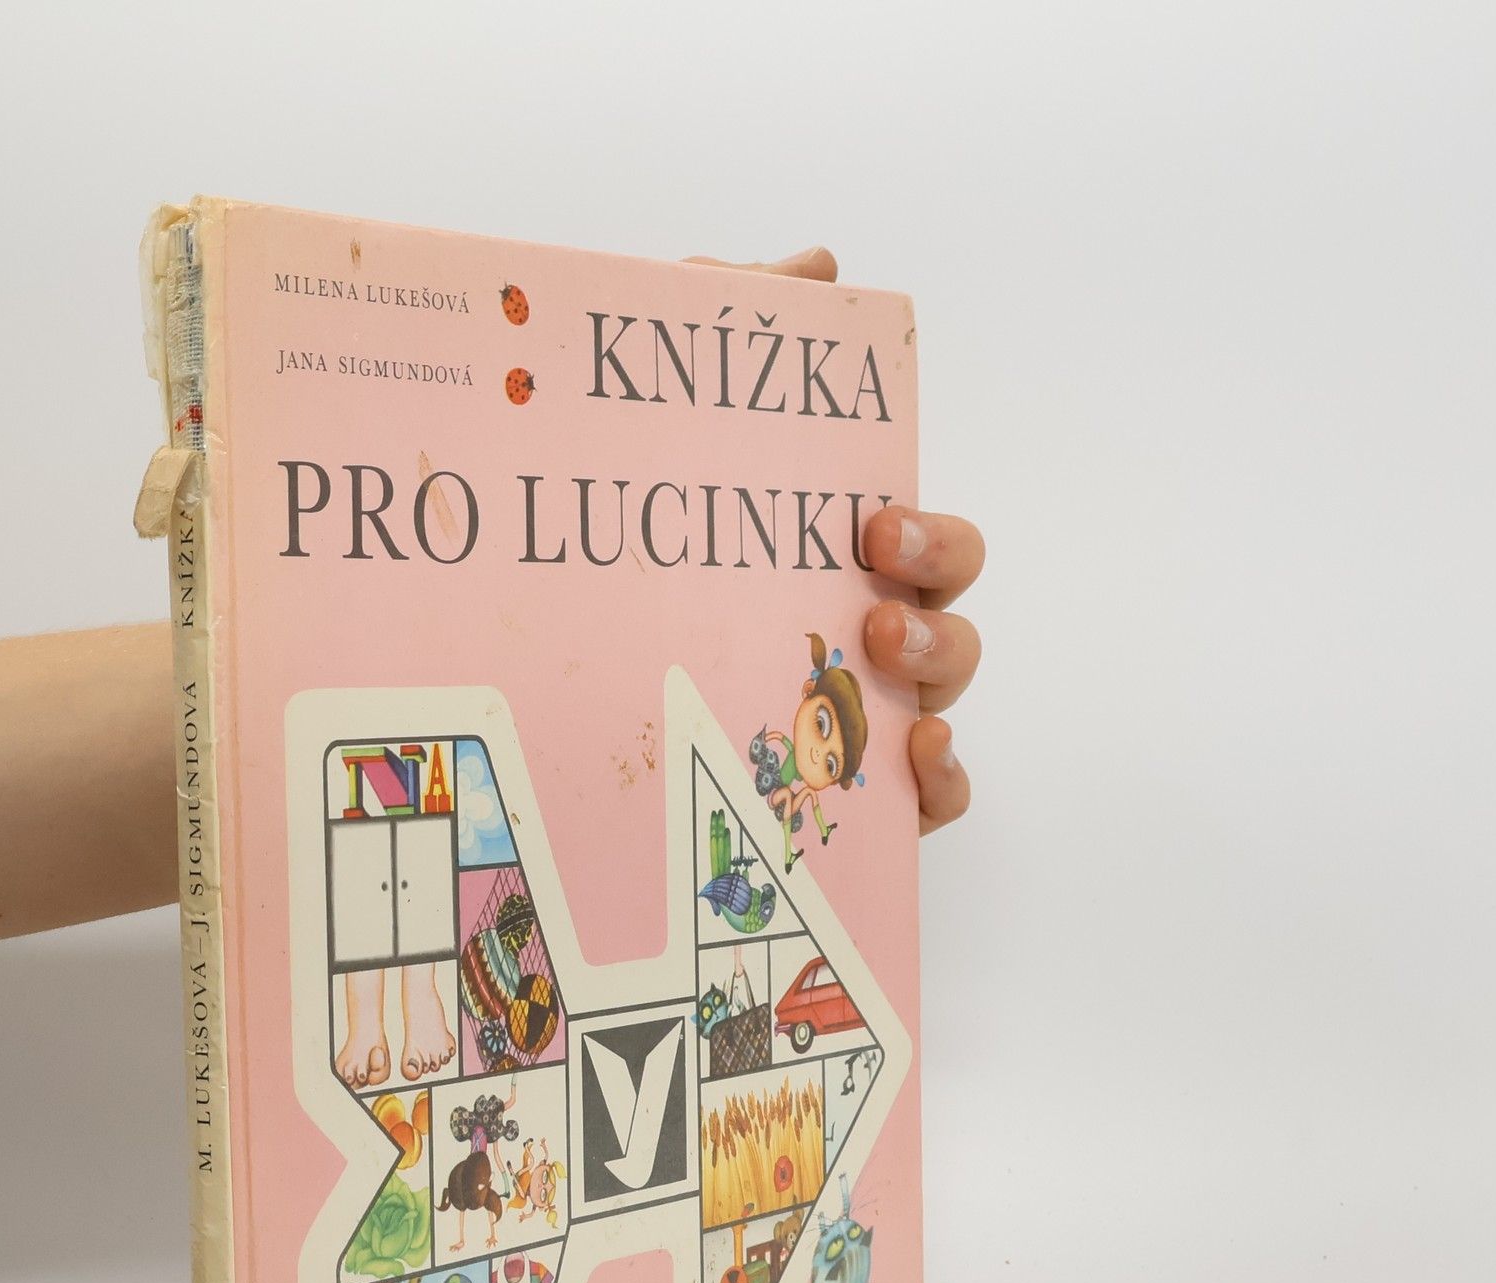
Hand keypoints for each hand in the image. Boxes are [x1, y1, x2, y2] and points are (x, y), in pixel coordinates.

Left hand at [688, 246, 983, 834]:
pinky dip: (940, 783)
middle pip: (952, 617)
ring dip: (936, 670)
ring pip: (944, 700)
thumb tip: (816, 266)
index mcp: (834, 573)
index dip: (929, 535)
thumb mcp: (660, 431)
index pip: (926, 546)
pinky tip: (912, 759)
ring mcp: (857, 726)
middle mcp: (861, 646)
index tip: (872, 522)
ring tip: (877, 649)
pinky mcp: (843, 801)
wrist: (544, 688)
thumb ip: (727, 328)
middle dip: (937, 590)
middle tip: (874, 582)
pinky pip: (924, 804)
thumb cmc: (634, 552)